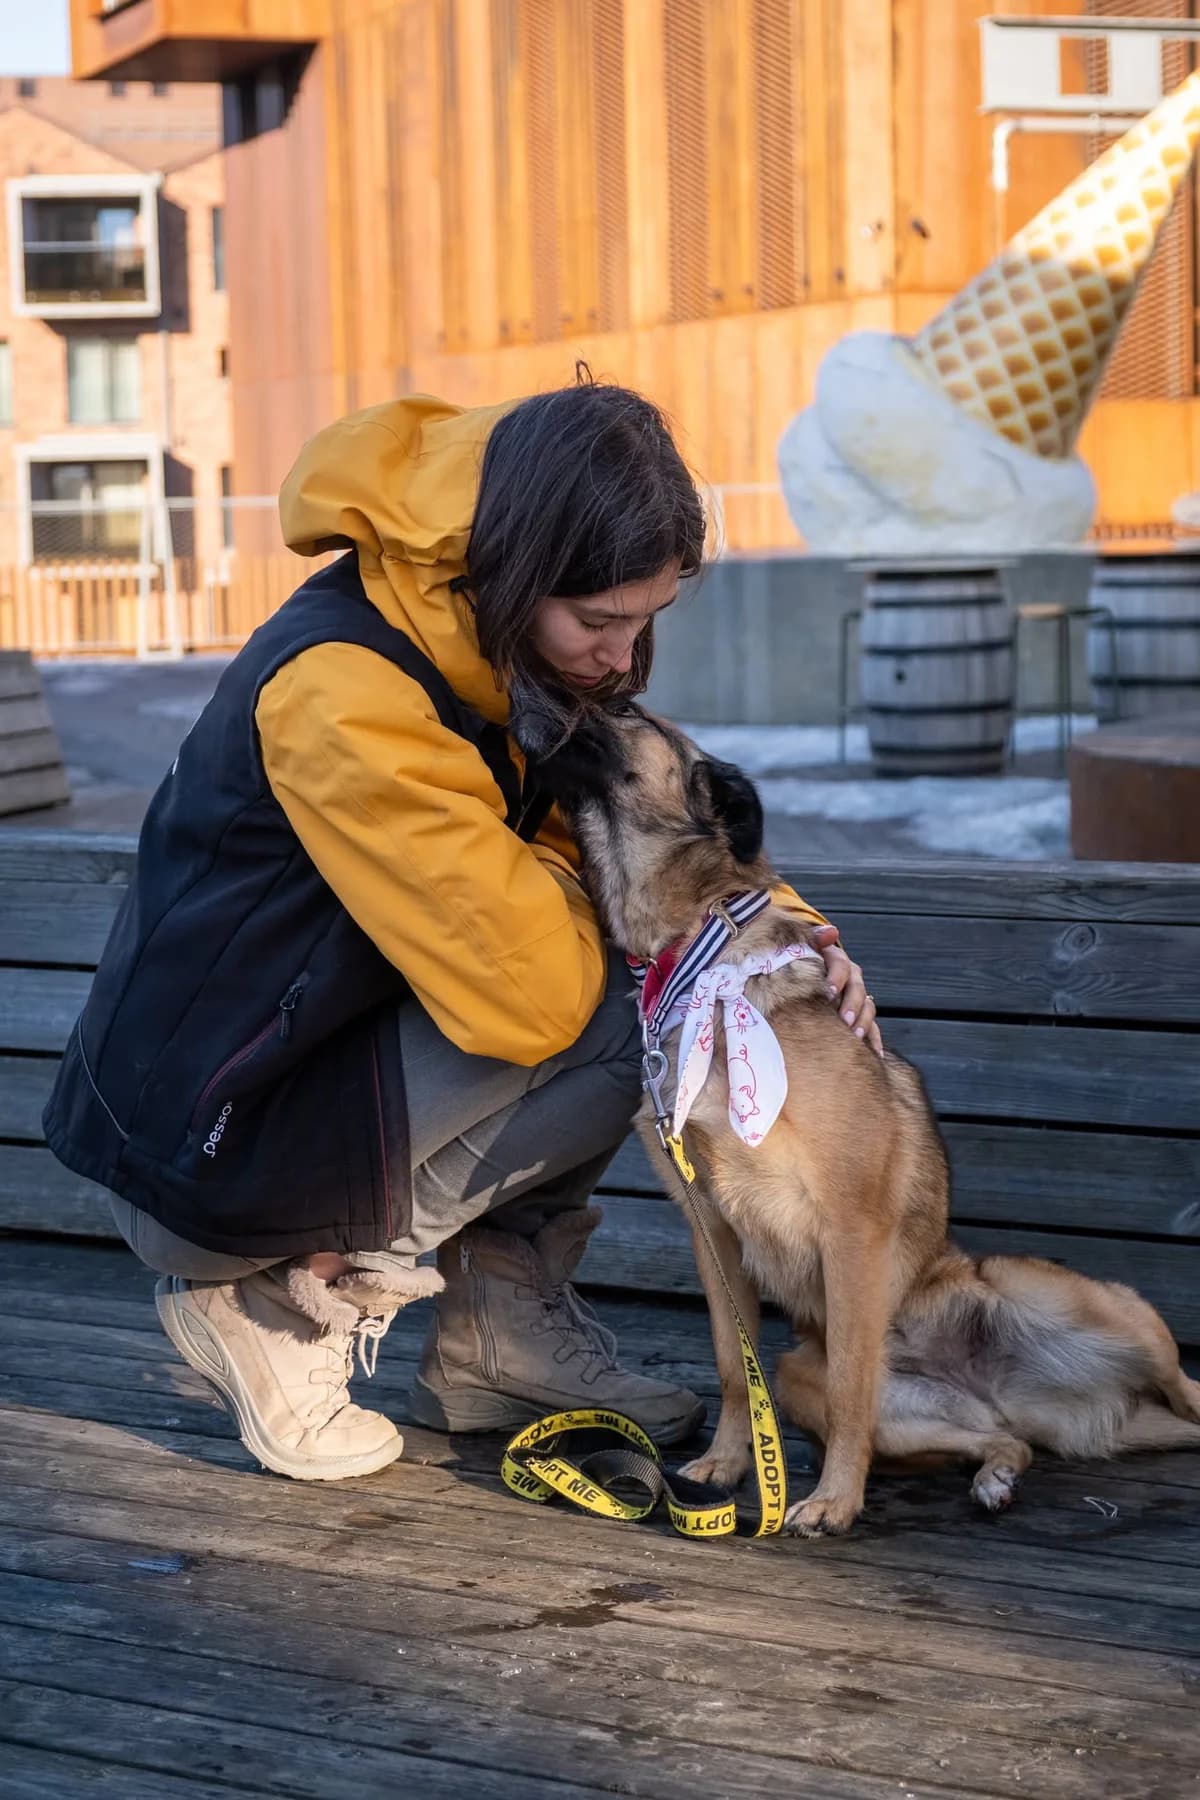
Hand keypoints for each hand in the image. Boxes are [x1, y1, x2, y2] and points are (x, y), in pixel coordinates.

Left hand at [812, 924, 882, 1054]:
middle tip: (844, 1020)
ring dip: (863, 1022)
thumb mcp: (802, 949)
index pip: (842, 966)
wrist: (804, 972)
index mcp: (836, 960)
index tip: (828, 993)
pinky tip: (875, 1053)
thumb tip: (831, 931)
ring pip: (868, 1008)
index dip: (836, 979)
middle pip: (858, 989)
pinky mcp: (859, 1014)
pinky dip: (874, 1040)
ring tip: (853, 1037)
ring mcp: (857, 996)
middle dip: (852, 1005)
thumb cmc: (799, 962)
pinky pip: (872, 1027)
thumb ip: (812, 939)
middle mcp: (851, 977)